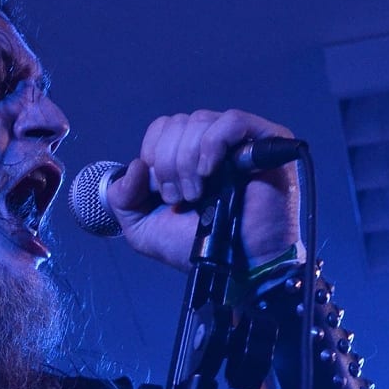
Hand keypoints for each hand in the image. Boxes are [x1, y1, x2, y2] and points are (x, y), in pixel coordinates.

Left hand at [104, 107, 300, 271]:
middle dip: (168, 163)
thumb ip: (124, 197)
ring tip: (196, 194)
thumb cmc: (197, 247)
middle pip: (177, 123)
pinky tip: (209, 172)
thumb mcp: (143, 228)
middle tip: (178, 198)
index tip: (159, 190)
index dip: (153, 152)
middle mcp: (213, 144)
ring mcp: (240, 141)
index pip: (163, 127)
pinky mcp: (265, 142)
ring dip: (187, 161)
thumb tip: (136, 165)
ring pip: (199, 121)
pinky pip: (232, 121)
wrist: (235, 267)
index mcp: (188, 155)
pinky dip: (212, 144)